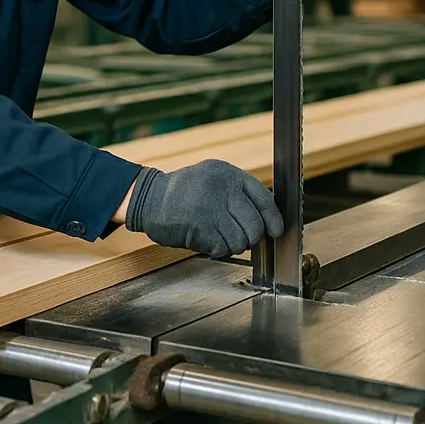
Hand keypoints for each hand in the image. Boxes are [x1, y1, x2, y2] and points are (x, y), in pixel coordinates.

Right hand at [122, 160, 283, 258]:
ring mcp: (211, 207)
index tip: (275, 230)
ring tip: (218, 236)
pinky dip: (218, 249)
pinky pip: (223, 248)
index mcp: (227, 173)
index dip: (273, 218)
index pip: (264, 198)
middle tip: (240, 238)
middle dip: (251, 237)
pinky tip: (206, 239)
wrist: (149, 198)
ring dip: (233, 245)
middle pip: (255, 224)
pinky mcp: (200, 226)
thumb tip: (267, 220)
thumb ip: (237, 194)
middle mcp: (221, 187)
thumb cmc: (184, 193)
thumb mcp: (212, 179)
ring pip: (241, 240)